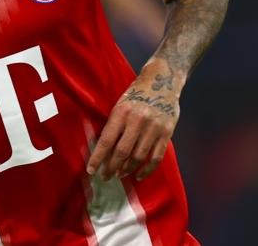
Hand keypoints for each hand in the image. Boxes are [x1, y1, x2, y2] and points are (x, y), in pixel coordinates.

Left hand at [86, 62, 180, 180]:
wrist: (162, 81)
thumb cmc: (136, 94)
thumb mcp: (120, 104)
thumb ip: (113, 125)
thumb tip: (102, 150)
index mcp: (121, 112)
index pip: (107, 140)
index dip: (98, 158)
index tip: (91, 170)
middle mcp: (137, 121)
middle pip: (122, 151)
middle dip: (111, 167)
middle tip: (105, 176)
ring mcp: (153, 128)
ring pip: (138, 156)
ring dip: (127, 169)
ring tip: (120, 174)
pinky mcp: (166, 133)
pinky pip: (156, 157)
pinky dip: (147, 169)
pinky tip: (138, 175)